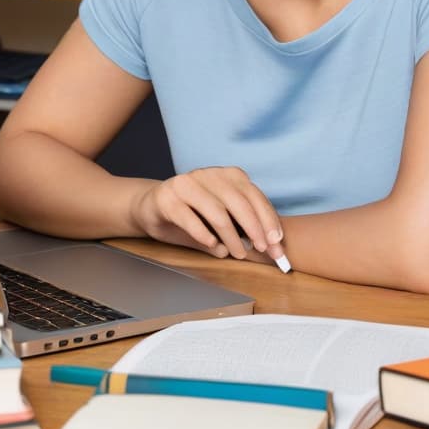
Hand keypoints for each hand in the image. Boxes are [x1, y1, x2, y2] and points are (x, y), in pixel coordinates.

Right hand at [130, 167, 284, 262]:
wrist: (151, 206)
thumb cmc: (191, 214)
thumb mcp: (219, 221)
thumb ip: (240, 230)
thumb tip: (265, 248)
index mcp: (227, 175)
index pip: (254, 196)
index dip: (268, 219)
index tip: (277, 242)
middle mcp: (209, 174)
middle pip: (239, 202)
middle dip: (255, 228)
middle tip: (263, 250)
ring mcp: (187, 183)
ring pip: (217, 211)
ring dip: (231, 236)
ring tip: (238, 254)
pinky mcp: (168, 197)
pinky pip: (190, 217)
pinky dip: (204, 234)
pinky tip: (214, 246)